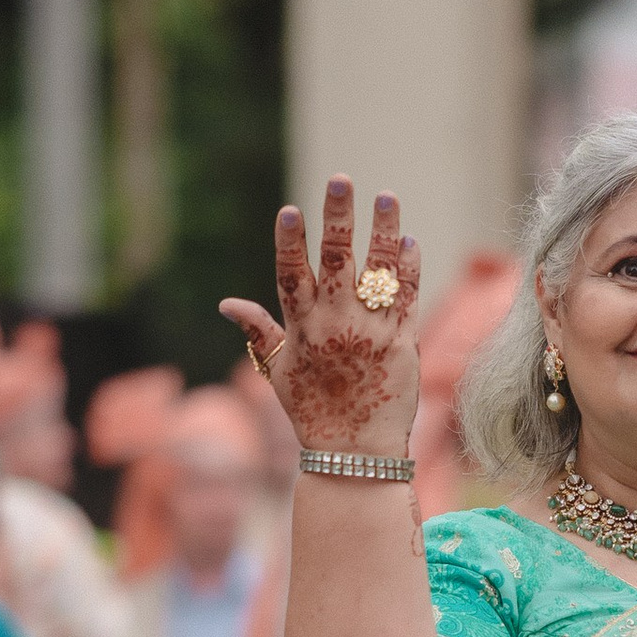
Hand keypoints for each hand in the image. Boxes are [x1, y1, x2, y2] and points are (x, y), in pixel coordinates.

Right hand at [220, 177, 420, 460]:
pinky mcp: (402, 344)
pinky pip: (407, 298)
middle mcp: (335, 325)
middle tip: (341, 180)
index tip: (290, 210)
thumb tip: (227, 303)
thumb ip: (259, 331)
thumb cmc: (314, 412)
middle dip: (337, 218)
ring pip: (377, 271)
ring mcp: (371, 333)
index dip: (289, 242)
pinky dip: (409, 268)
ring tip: (385, 196)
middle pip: (336, 261)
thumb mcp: (278, 373)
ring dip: (382, 231)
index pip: (291, 275)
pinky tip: (409, 241)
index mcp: (302, 329)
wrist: (355, 455)